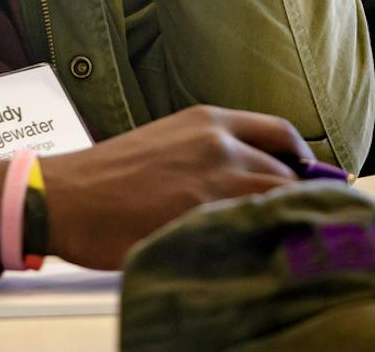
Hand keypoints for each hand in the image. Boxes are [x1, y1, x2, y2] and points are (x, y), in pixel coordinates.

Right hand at [35, 106, 310, 269]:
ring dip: (284, 223)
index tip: (310, 181)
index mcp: (209, 120)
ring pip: (277, 204)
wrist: (64, 197)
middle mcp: (219, 145)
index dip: (304, 162)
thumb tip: (255, 175)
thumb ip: (212, 151)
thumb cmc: (109, 176)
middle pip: (288, 174)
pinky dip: (261, 241)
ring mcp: (213, 183)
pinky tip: (258, 254)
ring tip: (283, 241)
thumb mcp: (167, 140)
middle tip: (301, 222)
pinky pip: (252, 231)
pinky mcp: (202, 219)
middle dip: (298, 199)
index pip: (283, 134)